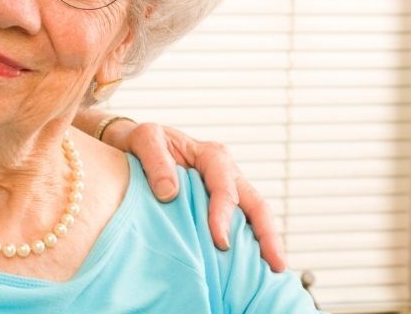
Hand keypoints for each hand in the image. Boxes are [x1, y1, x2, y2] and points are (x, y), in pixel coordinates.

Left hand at [109, 120, 286, 271]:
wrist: (135, 146)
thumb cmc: (143, 141)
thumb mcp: (144, 138)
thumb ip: (155, 160)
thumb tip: (169, 192)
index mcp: (211, 155)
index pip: (225, 187)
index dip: (224, 214)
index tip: (221, 242)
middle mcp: (227, 174)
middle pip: (255, 204)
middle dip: (268, 234)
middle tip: (275, 264)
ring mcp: (228, 192)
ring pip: (254, 217)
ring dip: (265, 243)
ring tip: (274, 272)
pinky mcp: (221, 209)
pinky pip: (240, 227)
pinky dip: (248, 246)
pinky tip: (252, 268)